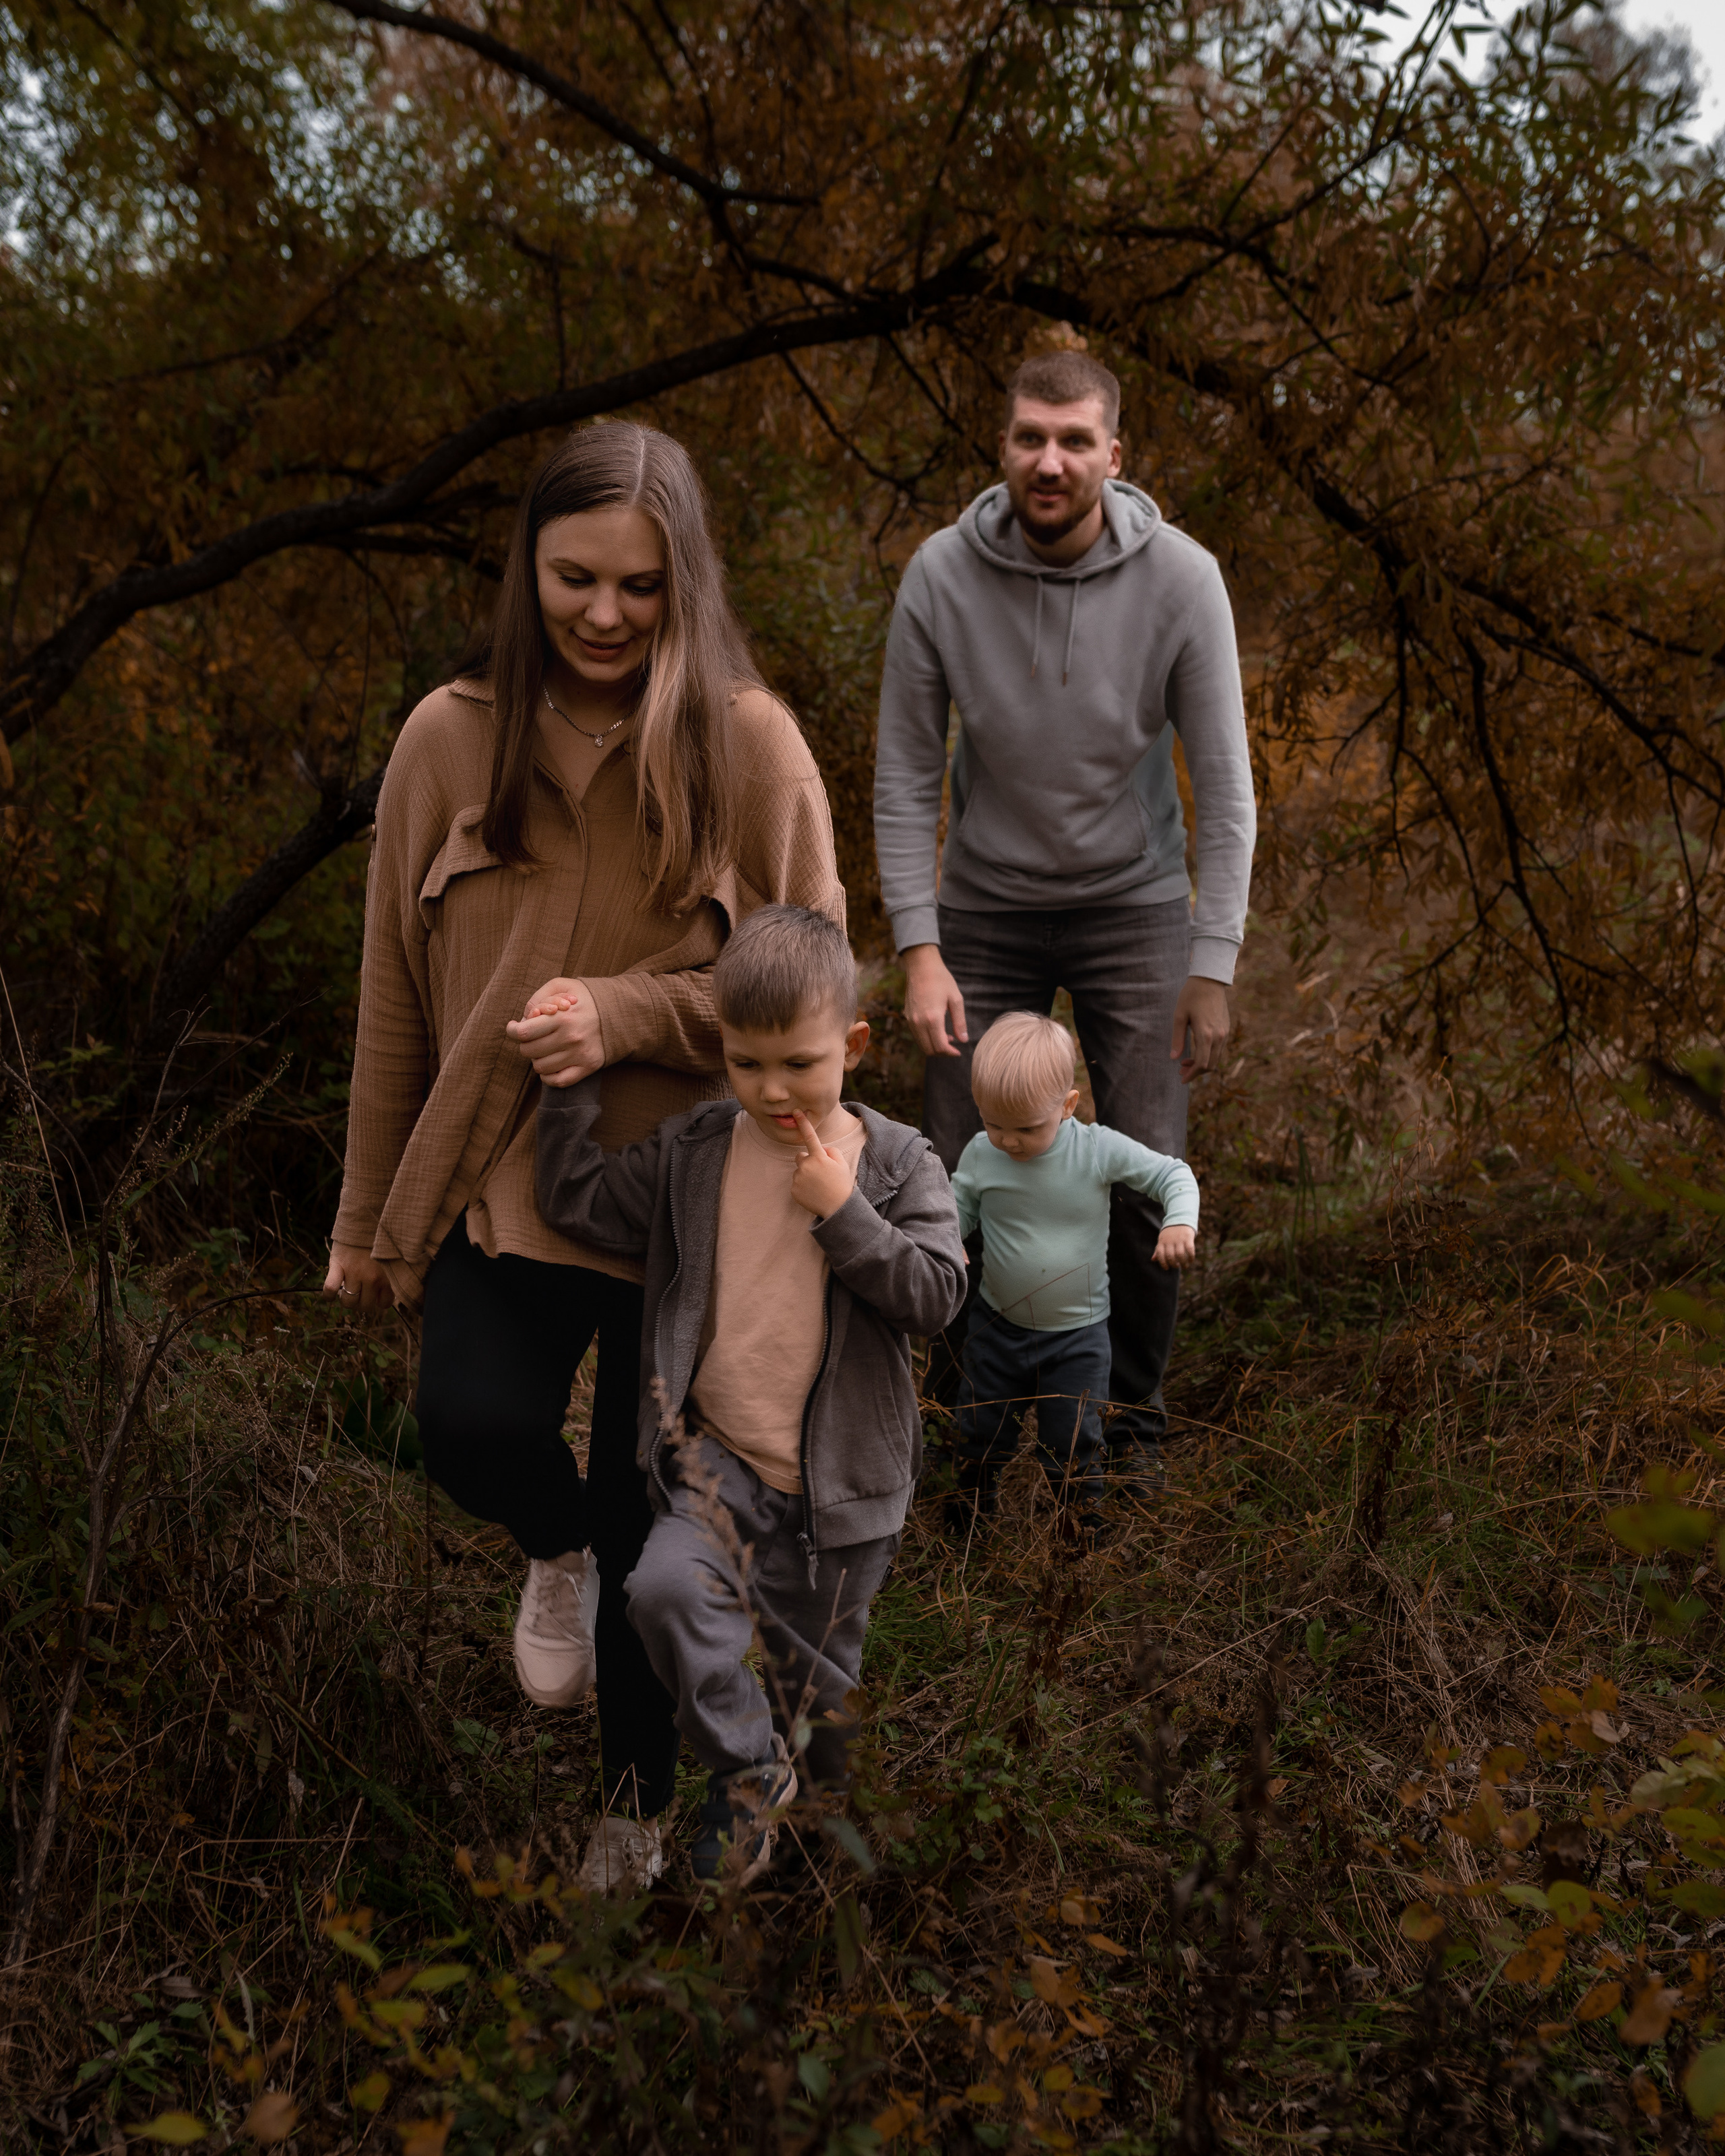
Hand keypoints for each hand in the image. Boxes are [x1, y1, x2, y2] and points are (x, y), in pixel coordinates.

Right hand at [324, 1241, 395, 1312]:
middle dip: (363, 1303)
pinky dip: (329, 1295)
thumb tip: (388, 1299)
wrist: (365, 1218)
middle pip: (365, 1306)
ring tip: (348, 1291)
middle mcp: (371, 1277)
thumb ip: (391, 1278)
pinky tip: (332, 1294)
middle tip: (361, 1293)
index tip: (377, 1296)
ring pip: (348, 1302)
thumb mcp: (391, 1260)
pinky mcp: (337, 1265)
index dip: (380, 1302)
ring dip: (348, 1300)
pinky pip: (330, 1288)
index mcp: (387, 1276)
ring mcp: (354, 1272)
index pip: (385, 1304)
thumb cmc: (379, 1241)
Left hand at [506, 976, 605, 1086]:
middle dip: (526, 1042)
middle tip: (534, 1035)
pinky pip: (557, 1081)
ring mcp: (579, 1055)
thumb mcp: (561, 985)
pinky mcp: (588, 1067)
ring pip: (540, 1067)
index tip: (514, 1027)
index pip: (523, 1033)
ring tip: (546, 1047)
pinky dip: (548, 1076)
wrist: (620, 1011)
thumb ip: (538, 998)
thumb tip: (524, 1019)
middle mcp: (570, 1038)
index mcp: (562, 1017)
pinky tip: (551, 1063)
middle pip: (528, 1051)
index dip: (512, 1030)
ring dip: (538, 1058)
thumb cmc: (584, 998)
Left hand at [788, 1110, 857, 1217]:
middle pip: (800, 1156)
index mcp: (820, 1157)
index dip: (803, 1123)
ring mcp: (799, 1178)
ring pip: (798, 1170)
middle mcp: (806, 1166)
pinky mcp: (794, 1189)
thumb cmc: (841, 1184)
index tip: (796, 1112)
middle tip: (820, 1173)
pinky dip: (802, 1186)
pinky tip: (813, 1192)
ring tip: (818, 1185)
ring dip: (805, 1174)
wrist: (837, 1208)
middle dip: (807, 1161)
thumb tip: (820, 1149)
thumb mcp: (842, 1164)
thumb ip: (830, 1151)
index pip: (810, 1136)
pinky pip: (796, 1182)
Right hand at [902, 943, 966, 1057]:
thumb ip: (960, 1022)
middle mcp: (919, 1022)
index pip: (940, 1046)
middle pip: (929, 1050)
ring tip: (947, 1038)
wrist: (921, 966)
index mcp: (933, 1018)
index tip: (958, 1052)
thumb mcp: (956, 999)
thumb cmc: (941, 980)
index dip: (950, 1053)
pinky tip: (937, 1030)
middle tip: (954, 1048)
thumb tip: (963, 1040)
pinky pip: (916, 1035)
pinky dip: (926, 1039)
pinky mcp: (907, 1016)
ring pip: (921, 1044)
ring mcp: (911, 1020)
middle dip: (942, 1053)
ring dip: (934, 1046)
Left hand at [1154, 1225, 1196, 1270]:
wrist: (1180, 1219)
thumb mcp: (1162, 1240)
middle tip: (1177, 1266)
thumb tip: (1153, 1260)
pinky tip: (1191, 1260)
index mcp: (1162, 1242)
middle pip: (1171, 1256)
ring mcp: (1179, 1239)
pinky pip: (1190, 1249)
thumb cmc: (1169, 1233)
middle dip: (1174, 1264)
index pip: (1160, 1255)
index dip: (1163, 1263)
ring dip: (1183, 1263)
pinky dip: (1191, 1257)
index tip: (1167, 1268)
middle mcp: (1170, 1241)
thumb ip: (1158, 1250)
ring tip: (1184, 1266)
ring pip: (1180, 1254)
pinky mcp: (1188, 1238)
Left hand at [1170, 975, 1230, 1082]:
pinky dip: (1209, 1055)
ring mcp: (1225, 1032)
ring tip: (1185, 1062)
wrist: (1209, 980)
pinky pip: (1219, 1049)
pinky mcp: (1226, 1028)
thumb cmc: (1191, 996)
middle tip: (1181, 1071)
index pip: (1202, 1063)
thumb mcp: (1179, 1016)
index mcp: (1206, 1034)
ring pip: (1216, 1058)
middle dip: (1196, 1072)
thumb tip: (1173, 1058)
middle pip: (1211, 1064)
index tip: (1182, 1079)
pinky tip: (1196, 1052)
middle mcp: (1219, 1036)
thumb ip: (1177, 1038)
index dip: (1192, 1074)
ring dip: (1203, 1064)